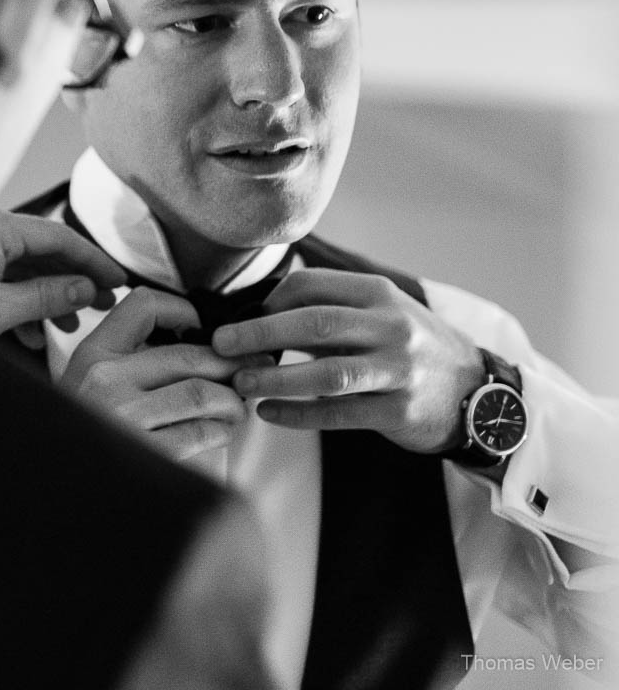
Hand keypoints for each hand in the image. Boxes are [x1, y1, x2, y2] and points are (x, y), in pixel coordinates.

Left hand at [0, 209, 122, 343]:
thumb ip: (42, 297)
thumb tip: (84, 288)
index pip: (58, 238)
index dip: (92, 260)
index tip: (117, 280)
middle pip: (42, 251)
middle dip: (72, 281)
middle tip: (102, 304)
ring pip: (21, 267)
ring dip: (47, 296)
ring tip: (70, 324)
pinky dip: (19, 301)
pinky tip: (31, 332)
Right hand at [60, 287, 266, 461]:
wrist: (65, 493)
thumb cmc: (86, 437)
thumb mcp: (89, 387)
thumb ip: (128, 363)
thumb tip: (196, 341)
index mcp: (92, 354)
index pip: (143, 306)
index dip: (182, 310)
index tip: (199, 327)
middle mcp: (105, 379)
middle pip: (189, 355)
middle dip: (230, 365)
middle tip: (248, 373)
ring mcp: (124, 416)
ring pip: (202, 393)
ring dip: (231, 401)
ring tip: (235, 408)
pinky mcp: (145, 452)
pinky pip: (200, 431)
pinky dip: (221, 431)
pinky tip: (219, 433)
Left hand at [214, 269, 484, 453]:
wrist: (478, 392)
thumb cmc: (408, 347)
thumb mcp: (379, 314)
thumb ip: (327, 310)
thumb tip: (256, 317)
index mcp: (379, 294)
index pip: (311, 286)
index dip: (271, 301)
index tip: (246, 319)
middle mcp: (391, 327)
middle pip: (314, 324)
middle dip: (259, 334)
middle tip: (221, 346)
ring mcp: (399, 371)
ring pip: (326, 373)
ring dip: (275, 379)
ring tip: (241, 383)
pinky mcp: (400, 411)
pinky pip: (338, 414)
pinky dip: (298, 414)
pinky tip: (268, 413)